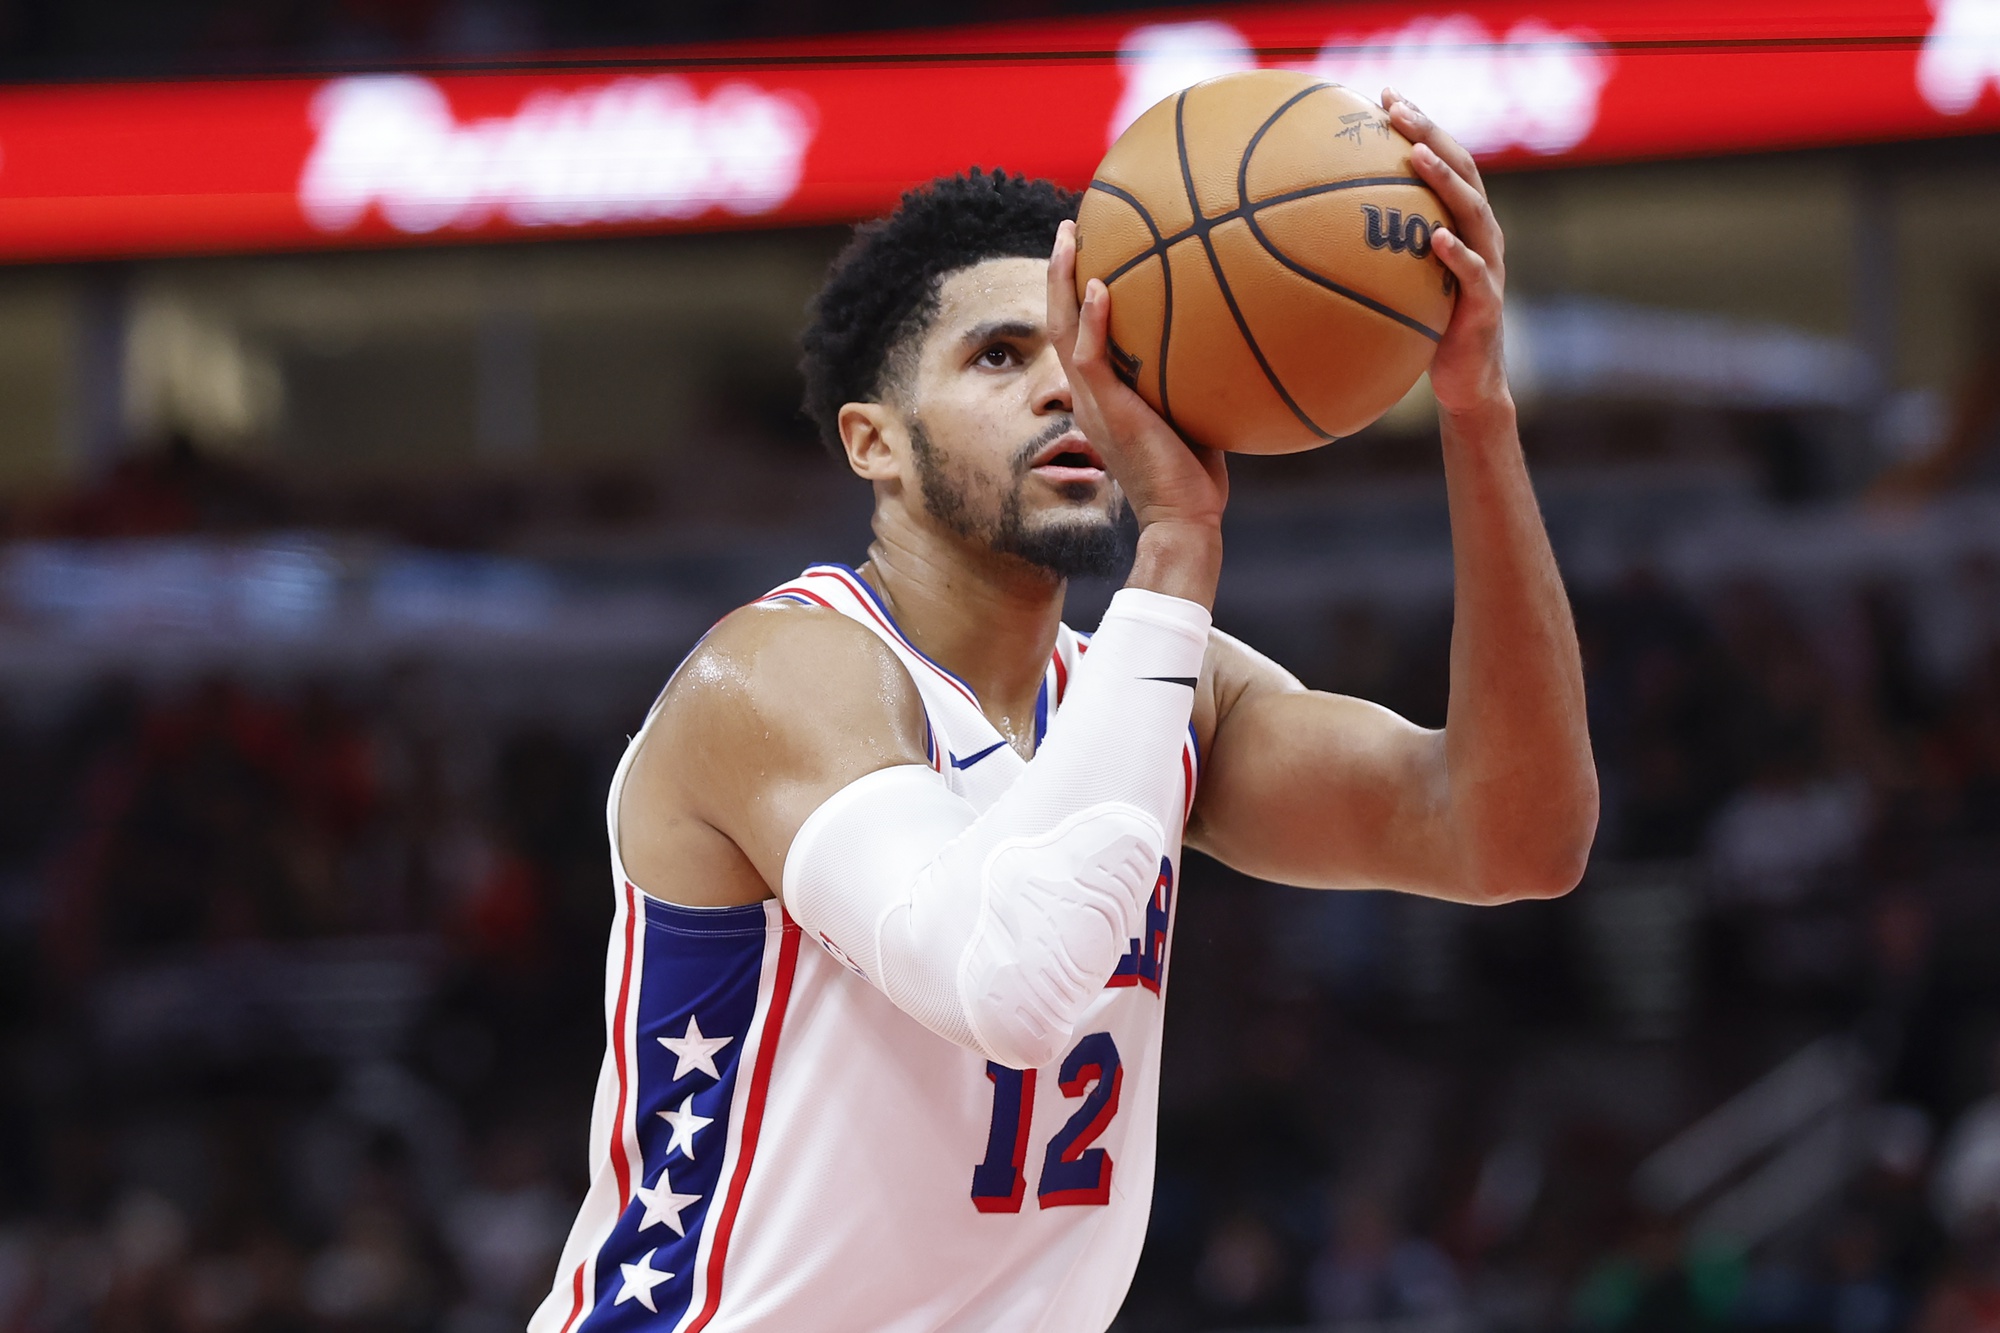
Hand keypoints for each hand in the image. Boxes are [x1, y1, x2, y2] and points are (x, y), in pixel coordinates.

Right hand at [1047, 219, 1227, 535]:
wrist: (1184, 518)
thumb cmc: (1197, 477)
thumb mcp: (1196, 413)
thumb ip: (1197, 375)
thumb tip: (1235, 336)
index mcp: (1104, 395)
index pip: (1081, 334)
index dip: (1079, 291)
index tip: (1094, 250)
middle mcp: (1088, 394)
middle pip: (1061, 320)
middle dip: (1061, 270)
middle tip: (1070, 225)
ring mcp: (1093, 402)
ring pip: (1063, 330)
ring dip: (1062, 280)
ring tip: (1069, 235)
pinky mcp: (1106, 412)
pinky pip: (1090, 357)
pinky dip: (1092, 320)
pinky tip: (1100, 285)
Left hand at [1384, 89, 1510, 418]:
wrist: (1468, 384)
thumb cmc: (1426, 328)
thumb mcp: (1399, 282)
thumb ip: (1374, 251)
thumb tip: (1306, 232)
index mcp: (1462, 222)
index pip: (1445, 159)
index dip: (1420, 123)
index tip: (1385, 92)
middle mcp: (1480, 234)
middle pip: (1462, 169)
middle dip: (1430, 132)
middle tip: (1397, 106)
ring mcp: (1489, 266)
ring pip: (1473, 212)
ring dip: (1444, 180)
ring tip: (1416, 154)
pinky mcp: (1486, 305)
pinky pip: (1473, 274)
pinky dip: (1457, 254)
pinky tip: (1435, 239)